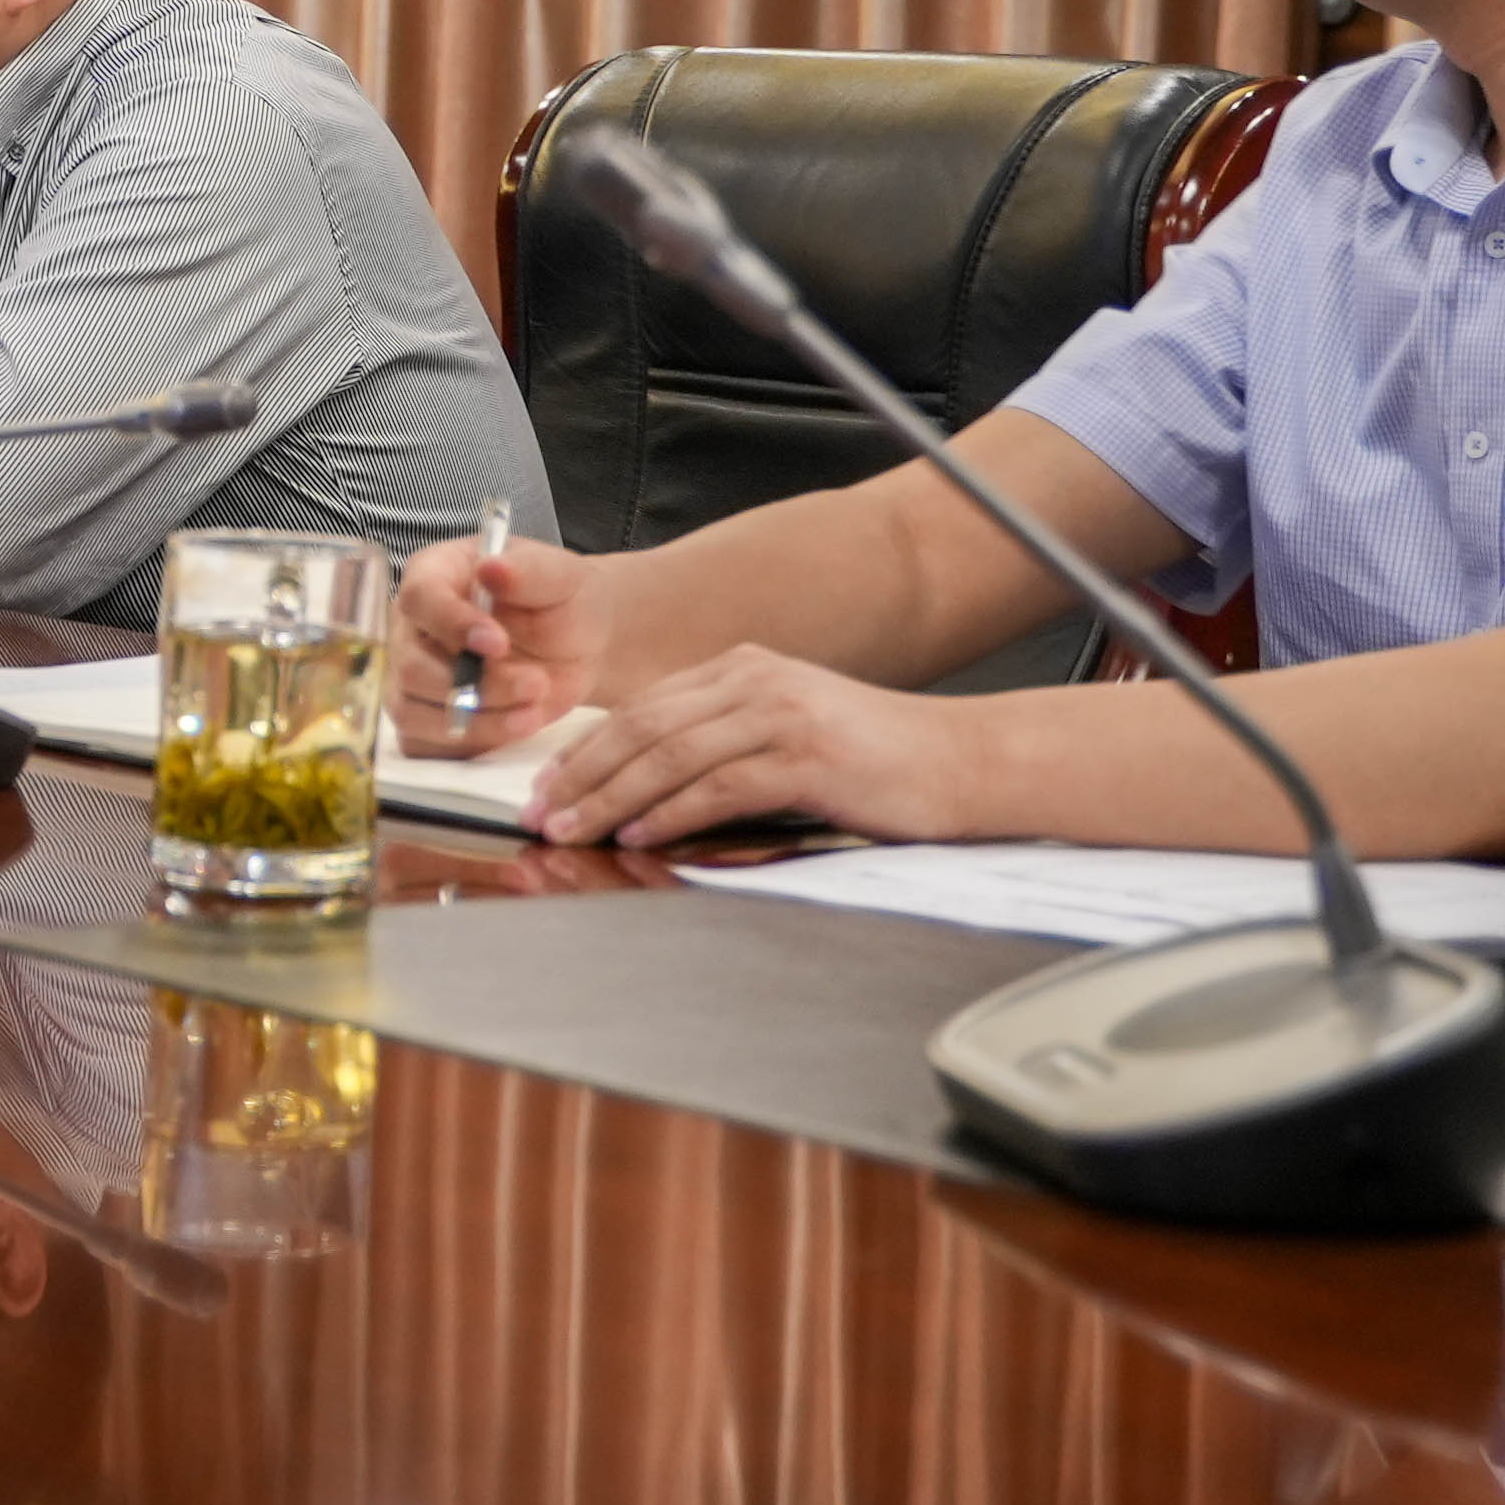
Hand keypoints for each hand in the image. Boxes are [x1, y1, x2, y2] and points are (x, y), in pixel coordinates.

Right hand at [396, 529, 612, 744]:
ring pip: (414, 713)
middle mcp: (411, 628)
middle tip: (536, 684)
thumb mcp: (558, 575)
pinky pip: (423, 745)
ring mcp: (412, 676)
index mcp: (433, 575)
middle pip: (412, 667)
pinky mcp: (426, 718)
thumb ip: (527, 571)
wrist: (579, 643)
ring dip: (478, 723)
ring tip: (532, 715)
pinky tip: (513, 728)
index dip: (452, 624)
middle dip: (478, 686)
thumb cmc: (560, 599)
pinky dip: (469, 745)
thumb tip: (491, 568)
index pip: (419, 599)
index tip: (499, 643)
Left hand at [520, 645, 977, 848]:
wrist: (964, 762)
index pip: (642, 708)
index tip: (546, 785)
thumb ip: (723, 743)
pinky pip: (720, 784)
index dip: (585, 749)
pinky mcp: (808, 755)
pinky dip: (672, 811)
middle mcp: (756, 681)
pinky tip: (640, 834)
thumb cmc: (877, 761)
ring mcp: (782, 714)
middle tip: (540, 815)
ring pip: (669, 755)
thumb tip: (646, 786)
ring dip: (611, 797)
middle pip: (642, 727)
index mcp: (743, 669)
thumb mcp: (787, 732)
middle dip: (581, 775)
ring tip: (573, 831)